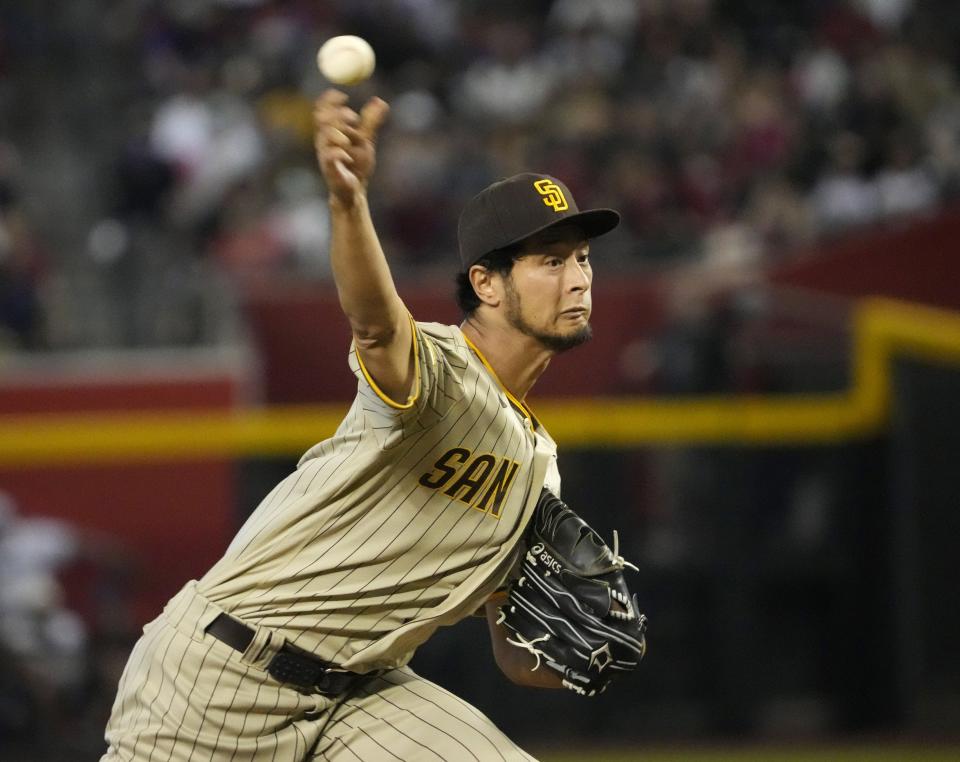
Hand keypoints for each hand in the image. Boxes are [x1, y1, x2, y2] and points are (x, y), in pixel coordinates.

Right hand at [313, 89, 388, 206]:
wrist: (355, 191)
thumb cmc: (357, 166)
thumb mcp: (366, 140)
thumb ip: (371, 121)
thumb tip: (380, 101)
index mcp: (330, 132)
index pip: (323, 110)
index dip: (329, 100)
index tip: (343, 95)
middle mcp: (324, 141)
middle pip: (323, 119)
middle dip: (338, 115)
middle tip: (353, 118)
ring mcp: (325, 155)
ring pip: (326, 136)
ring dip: (340, 133)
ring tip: (350, 141)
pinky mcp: (330, 170)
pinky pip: (330, 157)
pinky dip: (339, 153)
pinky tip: (348, 157)